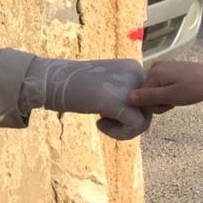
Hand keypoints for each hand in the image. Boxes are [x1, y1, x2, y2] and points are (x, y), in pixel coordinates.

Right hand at [21, 57, 150, 140]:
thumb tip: (140, 121)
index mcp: (133, 68)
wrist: (54, 81)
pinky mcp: (120, 101)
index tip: (109, 113)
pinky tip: (99, 124)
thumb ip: (124, 97)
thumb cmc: (75, 86)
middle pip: (148, 111)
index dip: (131, 113)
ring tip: (101, 123)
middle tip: (105, 121)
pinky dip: (119, 134)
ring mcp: (130, 87)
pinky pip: (135, 127)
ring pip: (144, 121)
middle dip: (129, 124)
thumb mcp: (106, 87)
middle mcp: (136, 74)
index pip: (147, 98)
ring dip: (124, 131)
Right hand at [126, 61, 202, 113]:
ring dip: (165, 98)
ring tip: (179, 96)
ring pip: (154, 91)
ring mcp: (162, 67)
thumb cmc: (195, 88)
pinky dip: (169, 92)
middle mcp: (155, 67)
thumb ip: (149, 97)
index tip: (169, 104)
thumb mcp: (171, 96)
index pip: (141, 97)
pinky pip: (162, 86)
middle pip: (146, 93)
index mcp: (153, 72)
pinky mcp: (169, 69)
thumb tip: (127, 98)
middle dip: (159, 102)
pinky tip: (180, 91)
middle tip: (175, 101)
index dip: (155, 106)